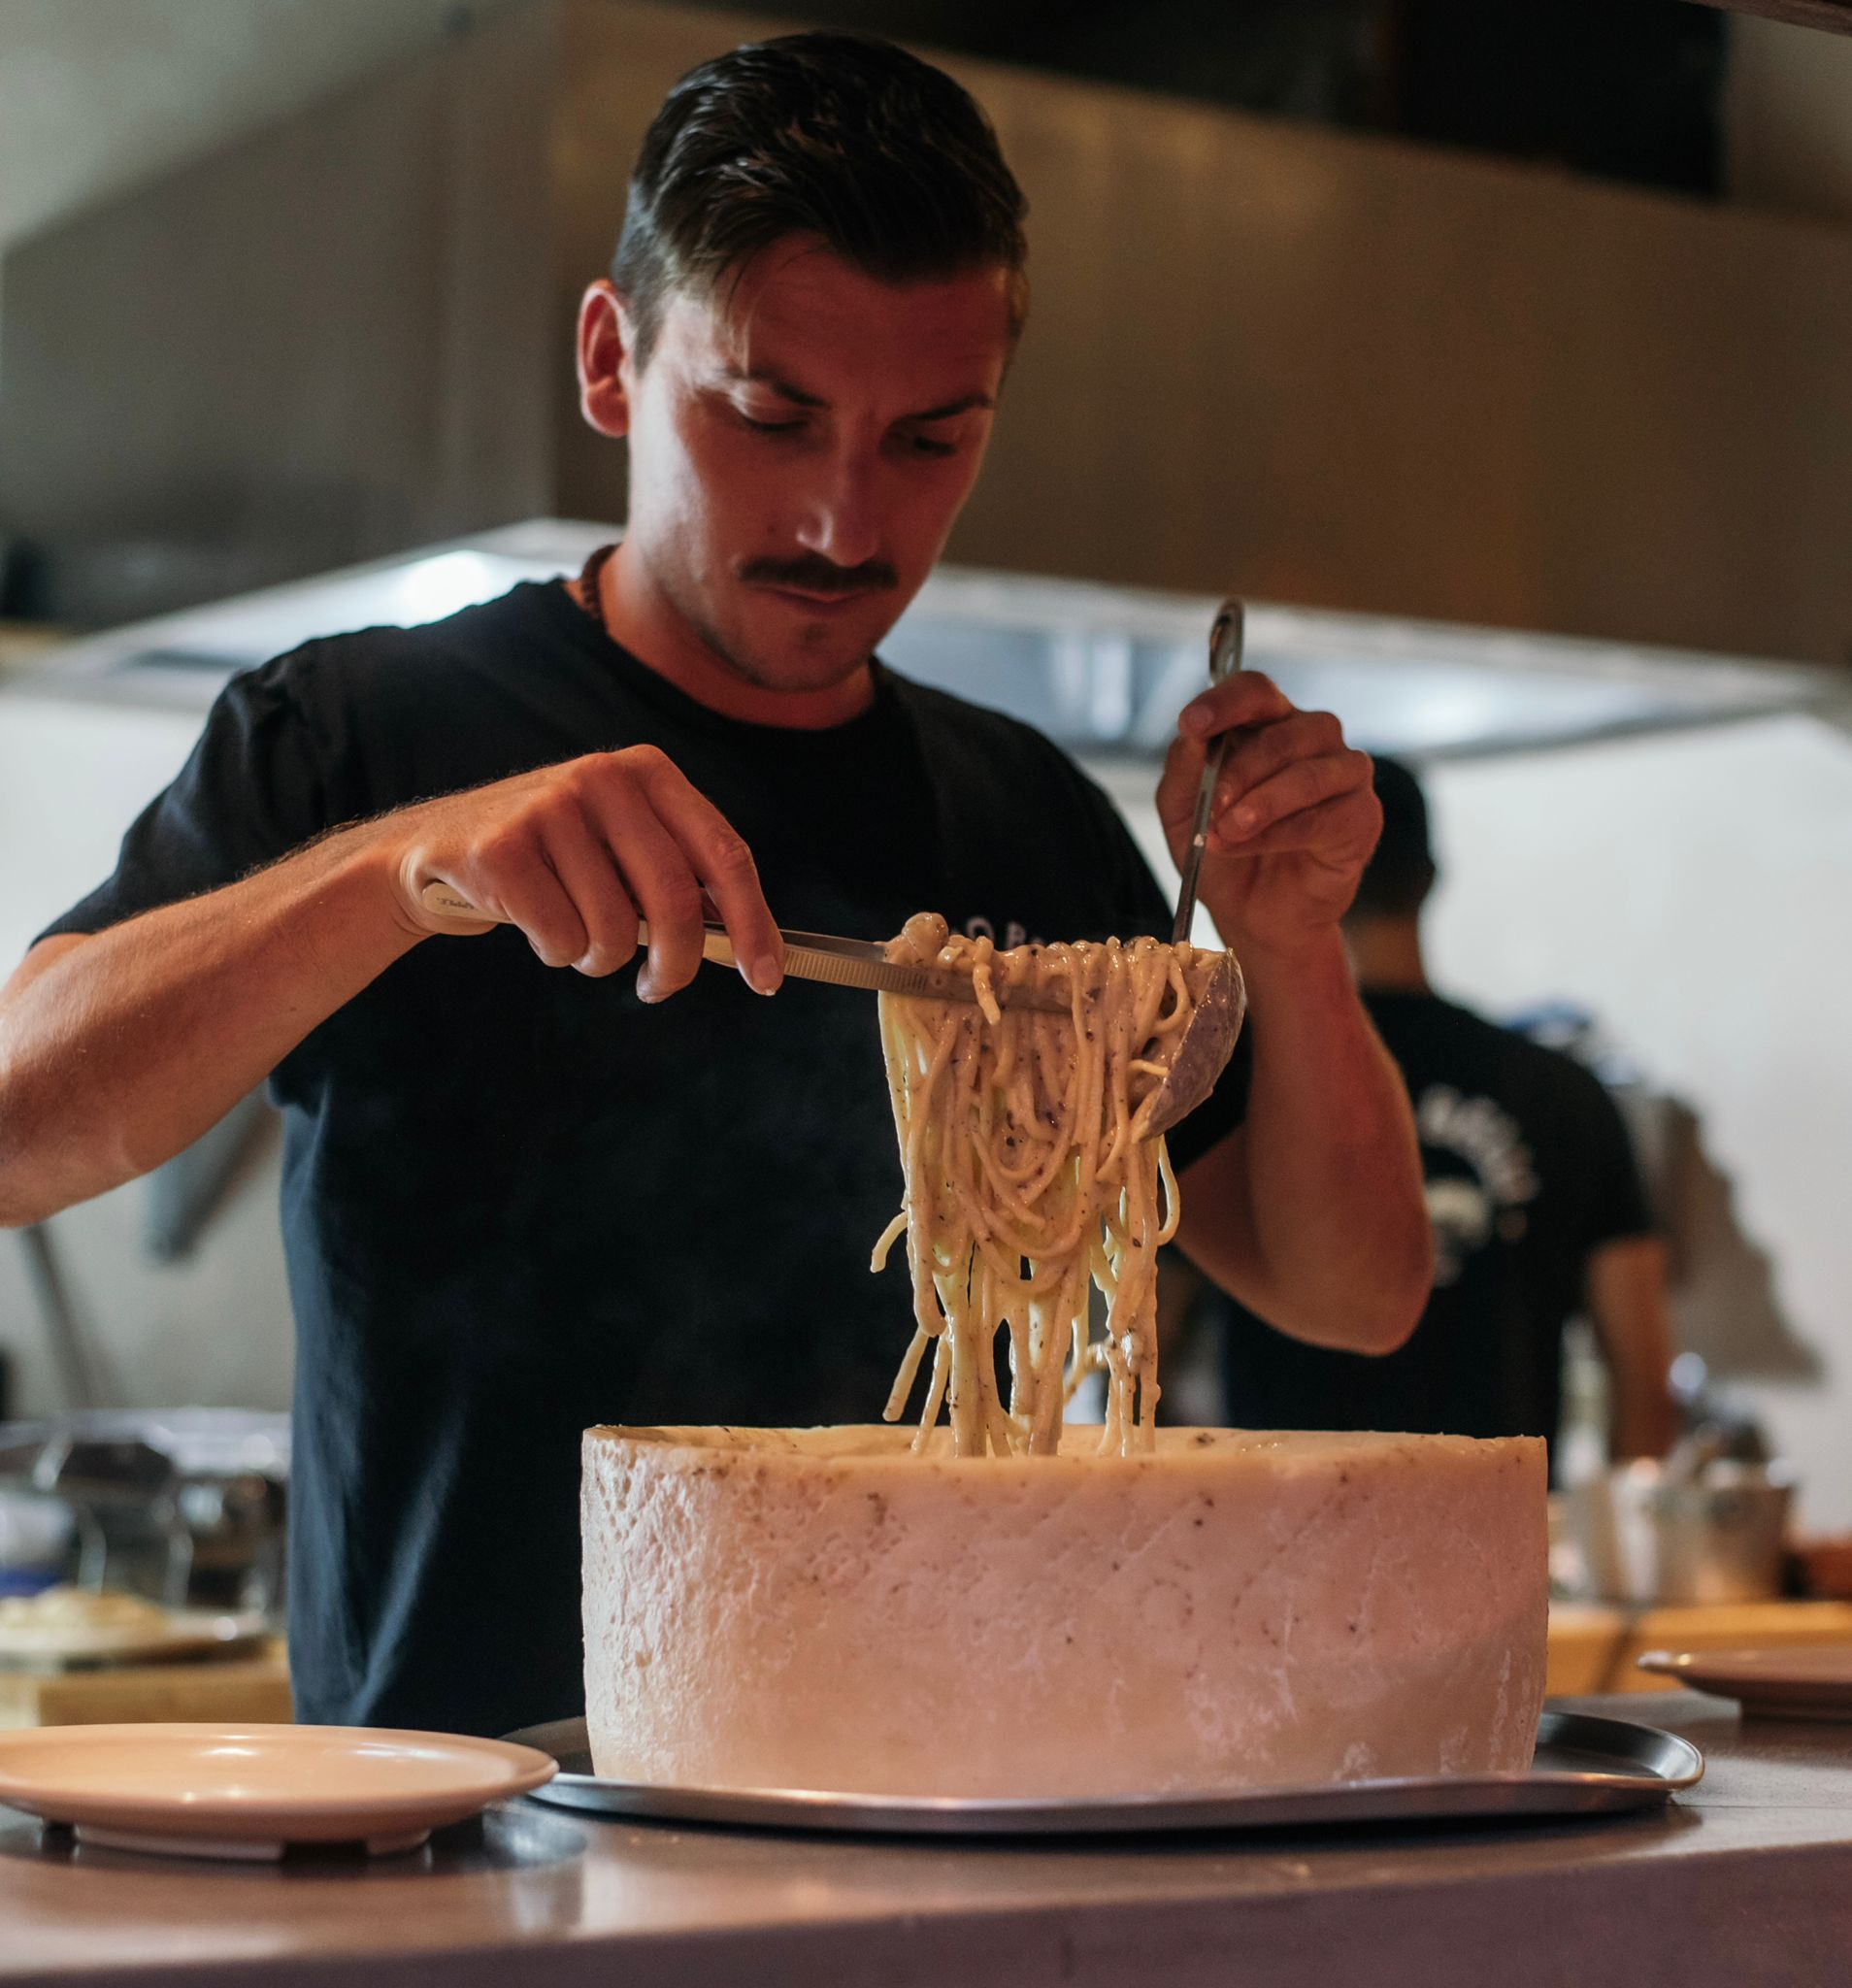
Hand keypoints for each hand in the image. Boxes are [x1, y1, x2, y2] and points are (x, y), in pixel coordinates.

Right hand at [380, 746, 782, 998]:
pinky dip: (556, 952)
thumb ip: (679, 877)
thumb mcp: (621, 846)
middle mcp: (603, 777)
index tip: (767, 977)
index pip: (725, 853)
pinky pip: (562, 940)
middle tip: (659, 988)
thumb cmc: (552, 861)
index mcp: (648, 772)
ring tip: (576, 937)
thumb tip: (749, 944)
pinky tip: (532, 922)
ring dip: (601, 959)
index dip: (753, 923)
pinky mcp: (501, 848)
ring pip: (616, 931)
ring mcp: (548, 808)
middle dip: (677, 964)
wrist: (436, 851)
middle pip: (676, 900)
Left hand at [1157, 674, 1377, 962]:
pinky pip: (1325, 816)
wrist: (1250, 914)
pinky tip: (1250, 846)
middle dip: (1238, 771)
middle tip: (1212, 806)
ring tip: (1225, 833)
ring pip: (1307, 772)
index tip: (1192, 723)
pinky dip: (1281, 832)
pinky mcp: (1363, 816)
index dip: (1225, 702)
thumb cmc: (1221, 852)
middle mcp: (1312, 738)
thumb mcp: (1183, 812)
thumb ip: (1186, 769)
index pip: (1255, 691)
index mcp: (1268, 724)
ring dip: (1260, 804)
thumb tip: (1192, 734)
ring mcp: (1344, 774)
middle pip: (1282, 733)